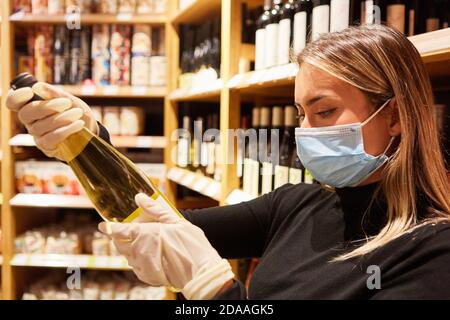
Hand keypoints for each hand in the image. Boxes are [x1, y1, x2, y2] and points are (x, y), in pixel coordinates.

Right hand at [6, 82, 98, 160]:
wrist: (90, 128)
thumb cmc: (74, 111)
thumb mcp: (69, 100)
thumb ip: (55, 94)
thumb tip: (37, 87)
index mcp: (31, 106)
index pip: (13, 102)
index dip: (16, 97)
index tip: (30, 91)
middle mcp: (30, 122)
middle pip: (25, 114)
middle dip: (46, 107)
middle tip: (66, 102)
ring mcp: (37, 136)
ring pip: (40, 127)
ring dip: (62, 118)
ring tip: (78, 112)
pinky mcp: (48, 147)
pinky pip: (52, 138)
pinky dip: (66, 130)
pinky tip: (79, 124)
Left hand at [98, 193, 234, 299]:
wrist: (200, 271)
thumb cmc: (190, 245)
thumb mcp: (175, 221)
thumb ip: (155, 209)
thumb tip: (140, 197)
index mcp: (143, 235)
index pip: (117, 231)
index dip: (107, 227)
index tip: (102, 225)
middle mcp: (138, 251)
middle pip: (119, 245)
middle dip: (118, 238)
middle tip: (124, 233)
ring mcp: (142, 266)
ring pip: (128, 256)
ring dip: (130, 249)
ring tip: (143, 243)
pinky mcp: (147, 277)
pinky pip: (136, 267)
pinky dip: (139, 259)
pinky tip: (151, 256)